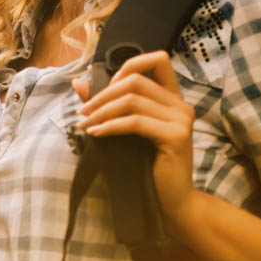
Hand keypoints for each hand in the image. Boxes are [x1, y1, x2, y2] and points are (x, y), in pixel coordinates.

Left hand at [73, 51, 196, 231]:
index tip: (105, 86)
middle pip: (136, 80)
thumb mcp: (127, 131)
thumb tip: (79, 83)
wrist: (174, 200)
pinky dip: (110, 126)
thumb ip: (107, 105)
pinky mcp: (175, 137)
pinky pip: (135, 122)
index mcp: (173, 98)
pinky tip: (96, 134)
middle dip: (103, 94)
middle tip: (83, 111)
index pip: (158, 59)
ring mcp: (181, 120)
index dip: (129, 64)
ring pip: (132, 100)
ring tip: (84, 124)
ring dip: (102, 111)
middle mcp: (181, 104)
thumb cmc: (150, 166)